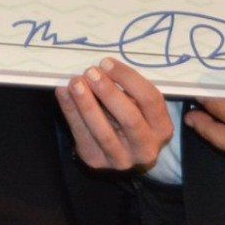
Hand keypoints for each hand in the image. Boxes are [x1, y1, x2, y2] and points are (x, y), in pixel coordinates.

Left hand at [56, 58, 173, 171]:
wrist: (122, 153)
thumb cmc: (132, 118)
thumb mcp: (139, 106)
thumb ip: (127, 90)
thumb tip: (102, 67)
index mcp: (161, 127)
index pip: (150, 99)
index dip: (128, 79)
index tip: (107, 63)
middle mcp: (146, 147)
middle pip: (130, 118)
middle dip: (108, 93)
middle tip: (91, 72)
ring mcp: (122, 159)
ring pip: (104, 132)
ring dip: (87, 105)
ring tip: (75, 83)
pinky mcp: (97, 161)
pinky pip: (82, 136)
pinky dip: (71, 112)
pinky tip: (63, 93)